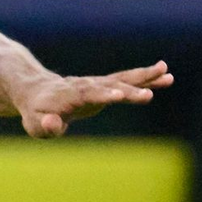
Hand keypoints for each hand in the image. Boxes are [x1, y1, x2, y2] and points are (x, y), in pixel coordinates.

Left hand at [18, 61, 172, 137]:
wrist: (37, 91)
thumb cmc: (35, 113)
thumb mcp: (34, 124)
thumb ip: (45, 126)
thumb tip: (53, 123)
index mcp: (68, 96)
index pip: (87, 95)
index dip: (102, 95)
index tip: (119, 96)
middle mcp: (85, 86)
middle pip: (109, 86)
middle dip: (127, 91)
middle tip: (147, 95)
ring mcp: (96, 84)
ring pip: (122, 80)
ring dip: (143, 78)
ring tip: (167, 74)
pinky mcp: (105, 86)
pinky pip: (127, 81)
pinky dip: (145, 79)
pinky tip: (166, 76)